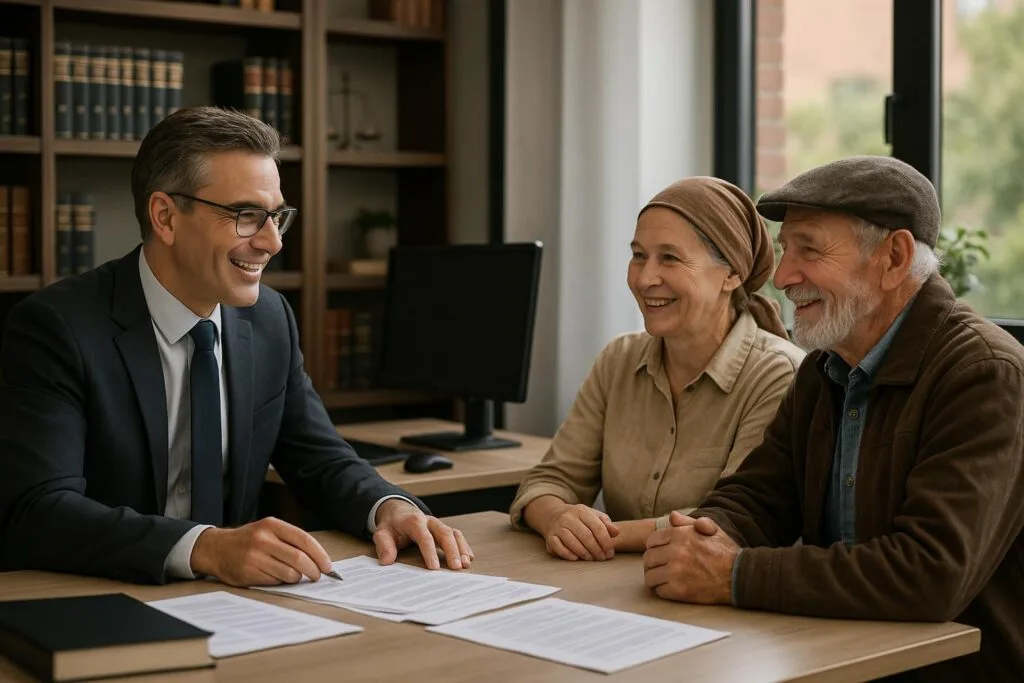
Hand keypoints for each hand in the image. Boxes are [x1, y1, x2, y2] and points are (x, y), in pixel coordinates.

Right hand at [190, 517, 333, 586]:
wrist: (216, 548)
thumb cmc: (248, 540)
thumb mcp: (268, 531)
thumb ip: (290, 540)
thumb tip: (318, 558)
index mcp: (272, 525)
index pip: (304, 539)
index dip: (320, 554)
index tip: (328, 566)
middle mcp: (263, 539)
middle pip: (299, 559)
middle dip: (313, 571)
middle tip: (317, 576)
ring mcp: (255, 556)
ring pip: (289, 573)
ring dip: (297, 578)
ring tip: (293, 575)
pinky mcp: (248, 572)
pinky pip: (275, 581)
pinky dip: (281, 582)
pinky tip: (275, 576)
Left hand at [373, 499, 473, 569]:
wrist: (399, 512)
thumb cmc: (392, 526)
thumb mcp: (382, 533)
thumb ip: (384, 546)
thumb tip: (387, 561)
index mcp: (414, 522)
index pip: (424, 537)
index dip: (430, 552)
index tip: (434, 568)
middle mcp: (429, 521)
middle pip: (444, 533)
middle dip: (452, 551)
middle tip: (456, 567)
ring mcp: (438, 525)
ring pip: (453, 534)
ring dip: (461, 548)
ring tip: (465, 564)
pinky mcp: (443, 529)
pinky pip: (457, 535)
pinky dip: (464, 546)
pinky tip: (469, 558)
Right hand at [543, 503, 619, 560]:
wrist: (553, 516)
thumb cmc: (578, 519)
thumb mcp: (593, 516)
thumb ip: (605, 523)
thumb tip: (616, 532)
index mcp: (581, 510)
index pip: (597, 527)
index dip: (605, 541)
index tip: (610, 552)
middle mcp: (568, 517)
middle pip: (586, 535)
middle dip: (596, 549)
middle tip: (602, 558)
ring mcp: (558, 526)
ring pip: (572, 542)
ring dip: (584, 553)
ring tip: (591, 559)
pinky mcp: (550, 536)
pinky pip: (558, 547)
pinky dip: (568, 554)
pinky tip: (576, 558)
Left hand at [642, 511, 737, 603]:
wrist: (739, 575)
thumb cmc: (725, 551)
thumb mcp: (711, 529)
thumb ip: (688, 522)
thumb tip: (672, 515)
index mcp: (680, 535)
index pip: (651, 541)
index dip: (654, 548)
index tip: (660, 554)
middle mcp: (674, 552)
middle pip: (648, 558)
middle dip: (653, 563)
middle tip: (661, 568)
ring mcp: (675, 572)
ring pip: (650, 576)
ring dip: (655, 578)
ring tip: (664, 579)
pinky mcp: (678, 590)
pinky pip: (658, 591)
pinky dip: (663, 591)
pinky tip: (671, 589)